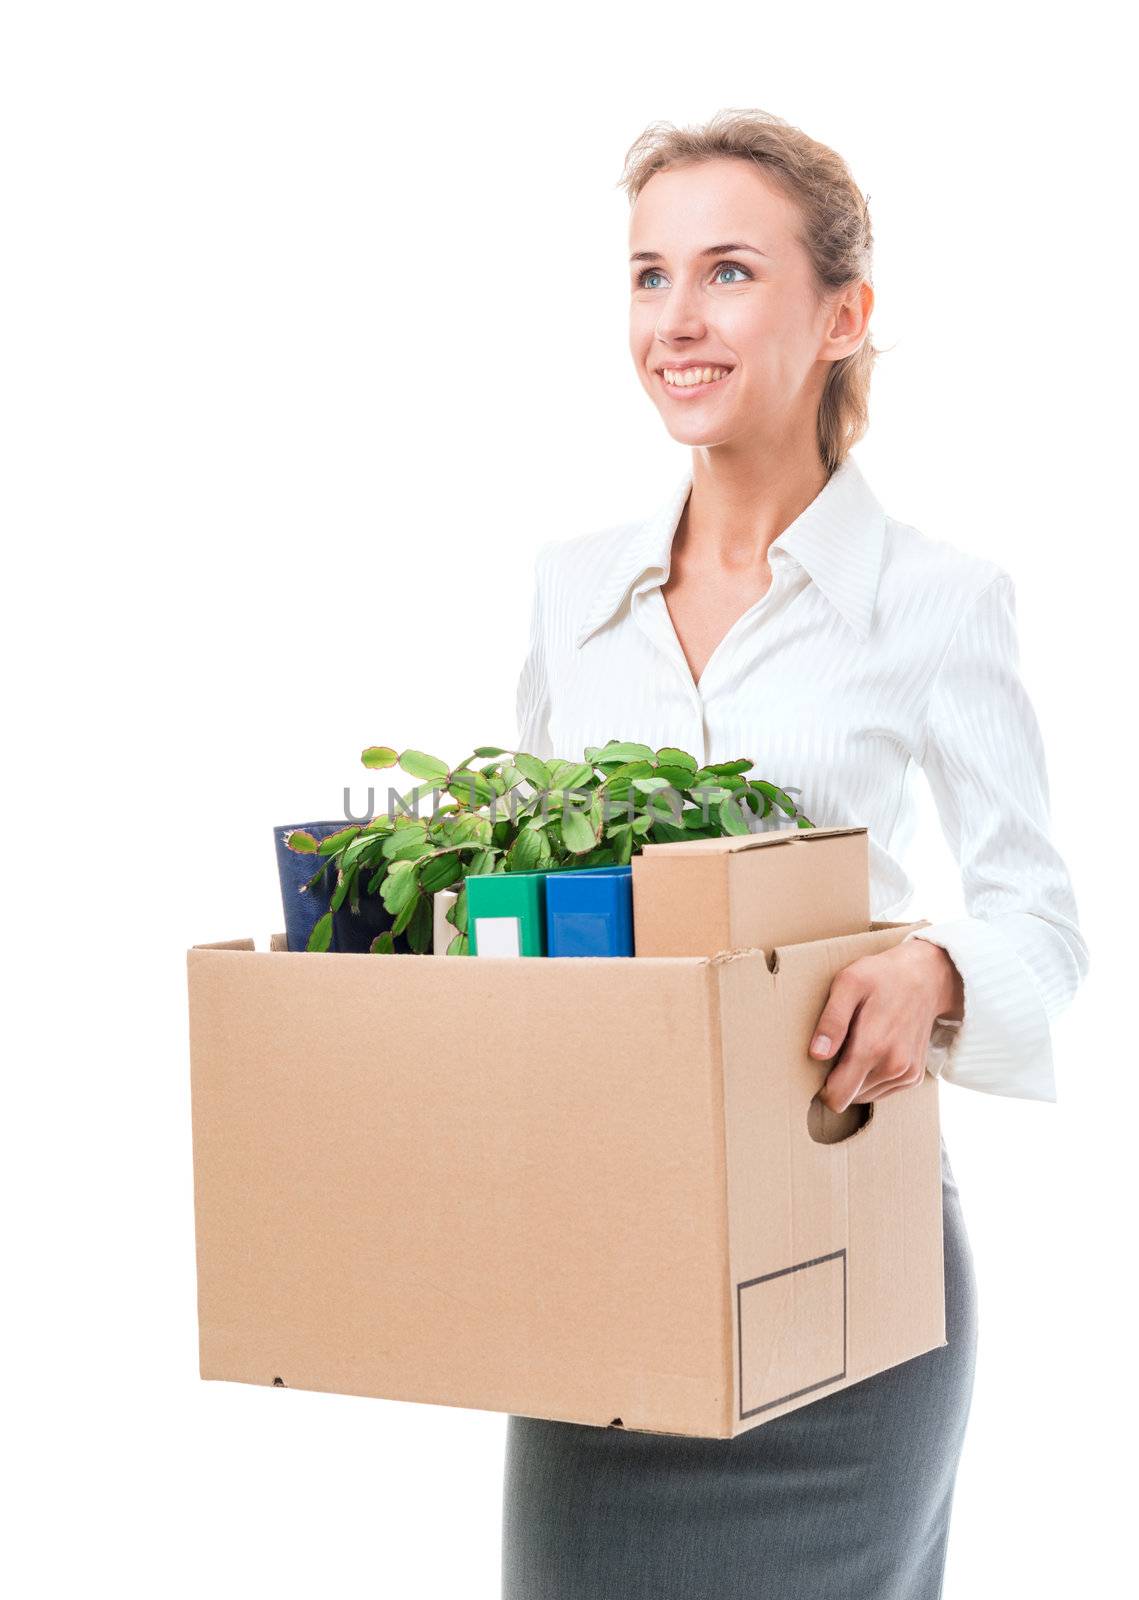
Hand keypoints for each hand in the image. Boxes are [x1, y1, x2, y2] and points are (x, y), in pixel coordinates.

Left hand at [809, 941, 964, 1111]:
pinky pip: (881, 1091)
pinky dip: (872, 1077)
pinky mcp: (914, 1076)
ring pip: (864, 1096)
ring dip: (856, 1078)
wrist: (925, 977)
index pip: (838, 1097)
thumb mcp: (848, 984)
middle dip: (838, 1079)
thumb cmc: (881, 976)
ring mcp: (907, 1074)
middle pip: (849, 1097)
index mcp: (873, 1047)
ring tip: (858, 1044)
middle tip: (840, 1046)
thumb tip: (817, 1054)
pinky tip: (873, 1050)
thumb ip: (832, 1020)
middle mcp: (893, 1067)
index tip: (819, 1066)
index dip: (822, 1087)